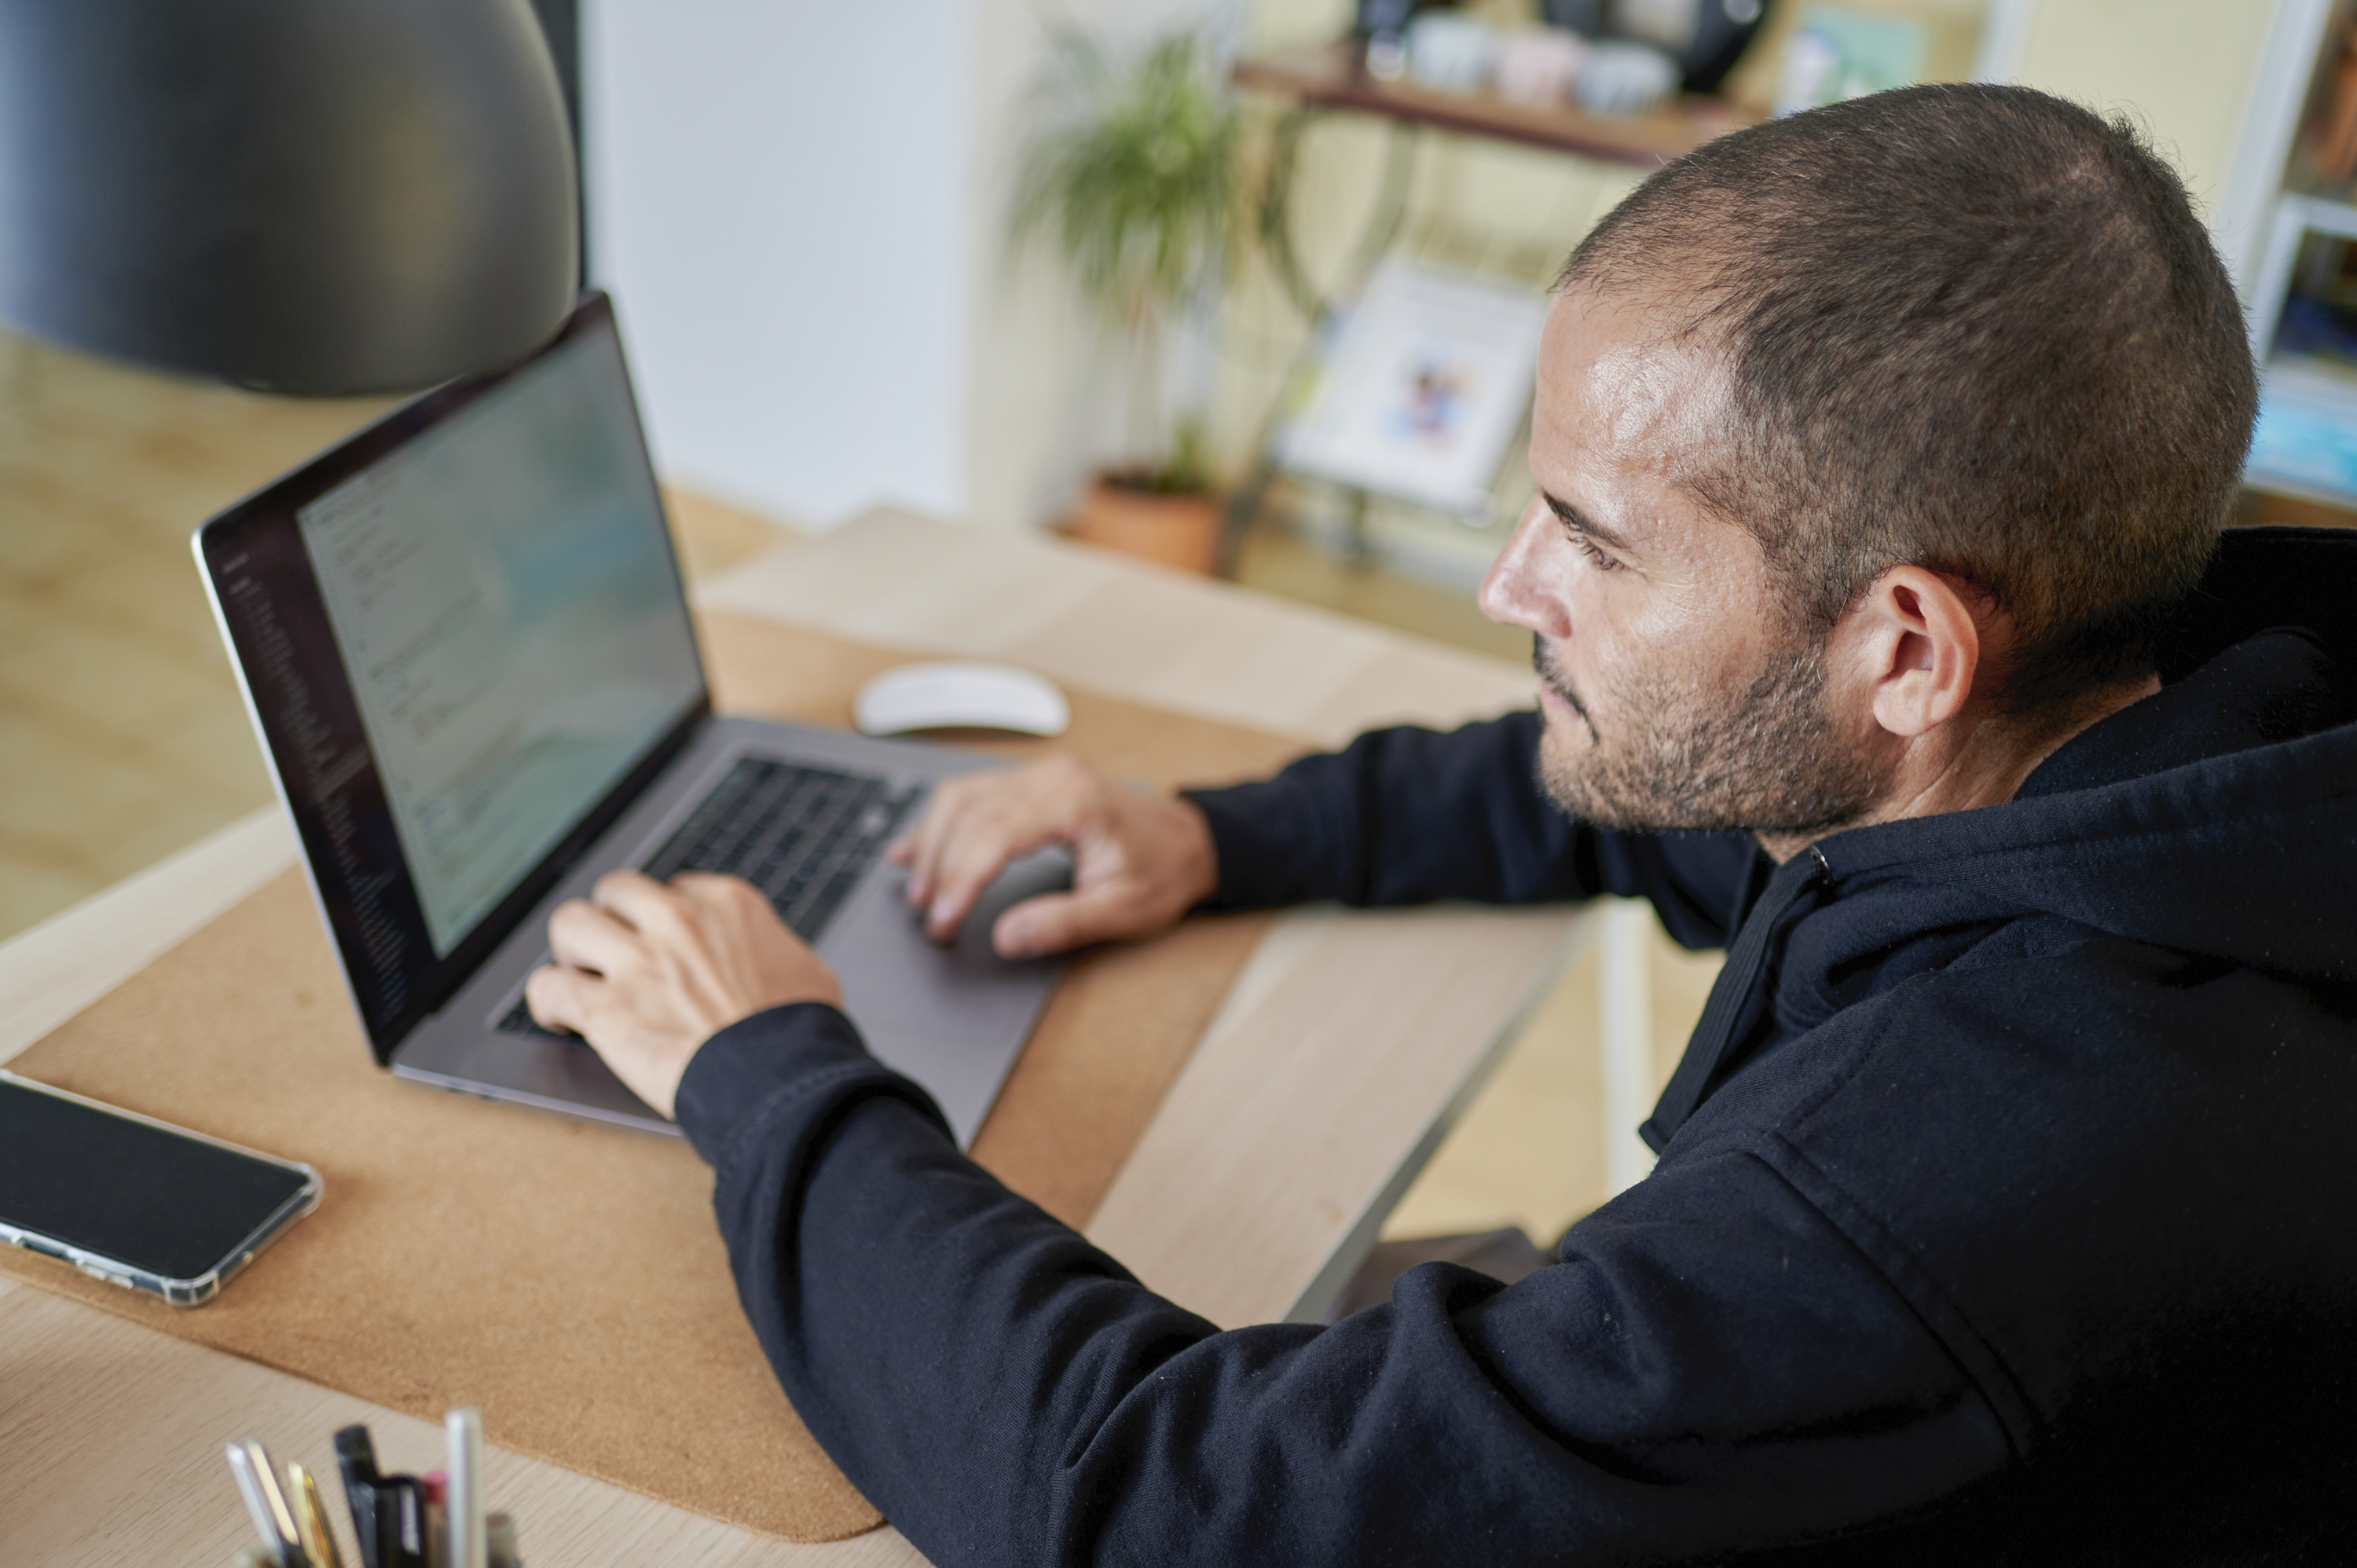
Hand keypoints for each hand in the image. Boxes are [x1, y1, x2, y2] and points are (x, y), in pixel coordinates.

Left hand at [526, 869, 841, 1119]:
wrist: (783, 1084)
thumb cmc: (803, 1038)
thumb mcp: (808, 973)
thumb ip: (776, 951)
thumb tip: (774, 960)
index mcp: (728, 905)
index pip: (674, 887)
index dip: (662, 919)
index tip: (663, 943)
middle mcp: (679, 922)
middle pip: (615, 890)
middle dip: (612, 920)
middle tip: (617, 953)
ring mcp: (639, 963)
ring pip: (569, 923)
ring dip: (572, 952)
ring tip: (582, 977)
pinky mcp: (606, 1010)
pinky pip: (546, 986)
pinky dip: (547, 1002)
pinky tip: (561, 1017)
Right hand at [888, 754, 1218, 957]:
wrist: (1188, 842)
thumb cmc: (1161, 872)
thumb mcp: (1123, 910)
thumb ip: (1063, 923)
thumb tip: (1007, 937)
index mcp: (1075, 801)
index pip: (996, 835)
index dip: (962, 880)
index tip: (944, 920)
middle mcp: (1052, 777)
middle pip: (970, 814)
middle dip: (942, 868)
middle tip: (931, 918)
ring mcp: (1040, 774)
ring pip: (962, 798)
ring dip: (932, 843)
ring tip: (918, 891)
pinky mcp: (1032, 782)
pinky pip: (972, 794)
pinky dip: (940, 823)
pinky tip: (914, 849)